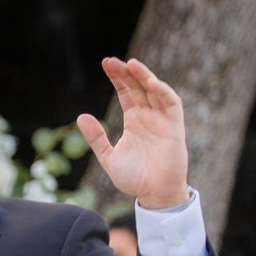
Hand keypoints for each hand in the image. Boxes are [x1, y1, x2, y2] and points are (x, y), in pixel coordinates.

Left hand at [77, 57, 190, 210]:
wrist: (154, 195)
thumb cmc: (134, 178)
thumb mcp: (108, 156)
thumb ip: (96, 138)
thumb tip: (80, 117)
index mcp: (134, 120)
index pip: (126, 92)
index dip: (118, 77)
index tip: (106, 63)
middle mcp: (149, 116)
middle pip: (139, 87)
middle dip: (127, 73)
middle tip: (112, 61)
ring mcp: (163, 120)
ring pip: (155, 91)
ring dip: (145, 77)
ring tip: (131, 64)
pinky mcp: (175, 128)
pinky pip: (172, 104)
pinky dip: (163, 92)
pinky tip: (151, 83)